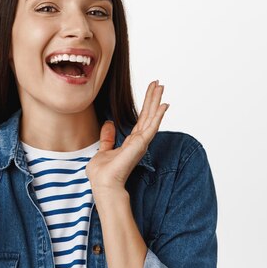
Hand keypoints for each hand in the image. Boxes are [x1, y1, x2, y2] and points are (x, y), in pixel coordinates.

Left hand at [86, 80, 168, 195]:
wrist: (103, 184)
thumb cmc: (103, 173)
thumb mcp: (104, 150)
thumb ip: (108, 137)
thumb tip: (109, 123)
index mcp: (132, 142)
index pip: (142, 119)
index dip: (146, 104)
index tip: (151, 90)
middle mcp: (139, 141)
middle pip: (148, 115)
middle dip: (153, 98)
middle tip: (159, 83)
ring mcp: (141, 143)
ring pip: (151, 117)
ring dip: (156, 101)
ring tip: (161, 86)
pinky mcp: (141, 145)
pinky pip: (151, 127)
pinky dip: (158, 116)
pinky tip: (164, 105)